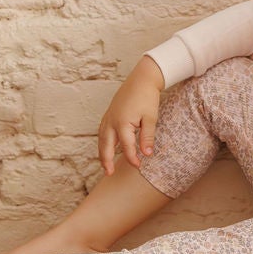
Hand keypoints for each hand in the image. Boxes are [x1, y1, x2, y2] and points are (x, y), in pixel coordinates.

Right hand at [96, 57, 165, 173]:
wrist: (141, 79)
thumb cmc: (147, 97)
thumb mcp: (150, 118)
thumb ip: (147, 137)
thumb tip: (147, 154)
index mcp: (122, 123)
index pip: (126, 147)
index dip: (132, 158)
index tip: (139, 166)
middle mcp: (111, 121)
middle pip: (106, 146)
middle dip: (107, 161)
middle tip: (109, 174)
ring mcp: (108, 117)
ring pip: (102, 140)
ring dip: (102, 153)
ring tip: (105, 165)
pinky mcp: (109, 114)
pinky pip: (102, 132)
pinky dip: (103, 142)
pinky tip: (107, 148)